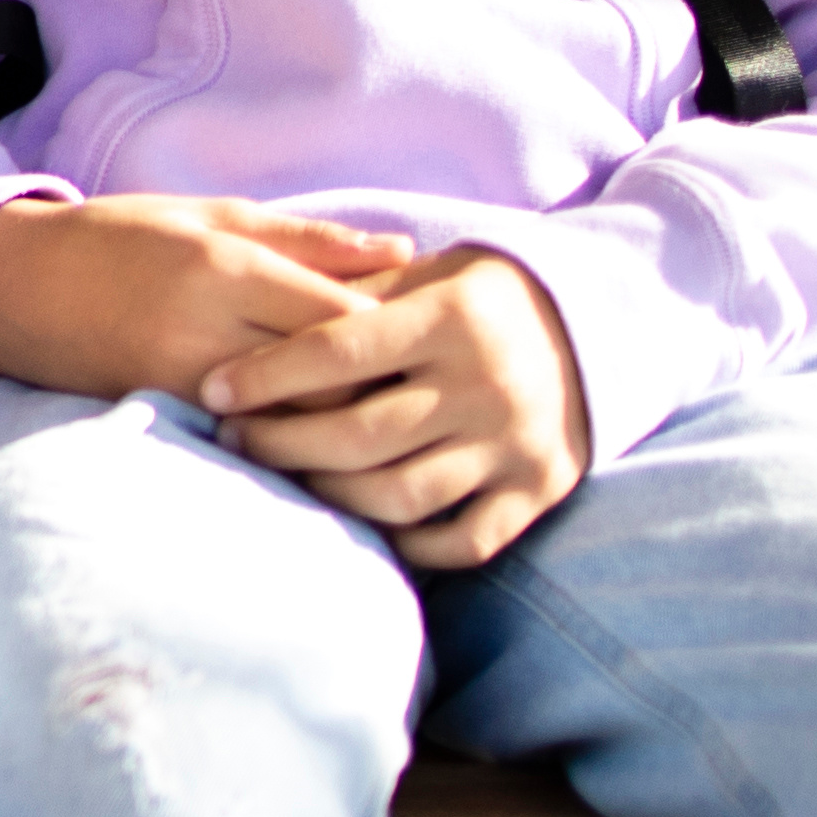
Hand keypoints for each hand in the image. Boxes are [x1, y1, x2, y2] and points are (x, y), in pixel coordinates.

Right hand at [0, 194, 419, 404]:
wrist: (14, 286)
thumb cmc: (121, 237)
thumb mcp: (211, 214)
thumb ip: (309, 238)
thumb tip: (403, 252)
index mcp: (226, 267)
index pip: (341, 316)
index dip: (394, 334)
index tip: (423, 337)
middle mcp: (205, 330)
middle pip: (325, 379)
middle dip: (374, 387)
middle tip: (413, 386)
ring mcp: (180, 381)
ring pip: (290, 420)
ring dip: (334, 421)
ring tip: (372, 415)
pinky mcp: (163, 414)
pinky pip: (247, 437)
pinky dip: (285, 436)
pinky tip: (309, 432)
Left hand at [197, 245, 590, 570]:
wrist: (605, 321)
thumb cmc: (484, 295)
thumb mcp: (428, 273)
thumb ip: (353, 292)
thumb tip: (255, 314)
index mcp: (452, 318)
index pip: (338, 351)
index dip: (266, 376)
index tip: (212, 390)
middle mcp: (487, 384)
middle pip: (358, 435)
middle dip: (280, 443)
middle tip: (234, 439)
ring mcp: (515, 444)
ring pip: (400, 495)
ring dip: (330, 494)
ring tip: (290, 476)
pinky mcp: (540, 490)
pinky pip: (465, 541)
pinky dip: (410, 543)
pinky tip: (368, 522)